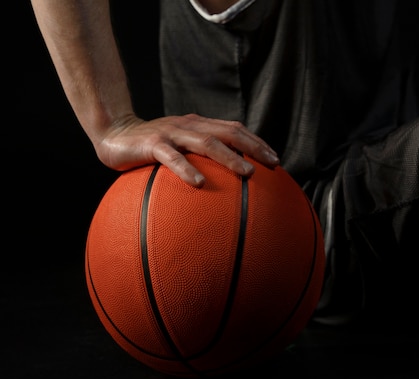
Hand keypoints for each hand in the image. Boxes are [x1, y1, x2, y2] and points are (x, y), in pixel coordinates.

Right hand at [95, 113, 279, 186]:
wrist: (113, 132)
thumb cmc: (151, 146)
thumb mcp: (180, 148)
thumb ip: (200, 157)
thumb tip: (226, 183)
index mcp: (199, 125)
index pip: (234, 129)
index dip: (256, 142)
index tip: (275, 159)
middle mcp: (190, 126)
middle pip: (228, 132)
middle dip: (253, 147)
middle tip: (272, 164)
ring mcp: (172, 133)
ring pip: (206, 142)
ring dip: (229, 157)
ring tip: (247, 173)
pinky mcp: (153, 144)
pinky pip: (172, 158)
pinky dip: (187, 169)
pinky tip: (200, 183)